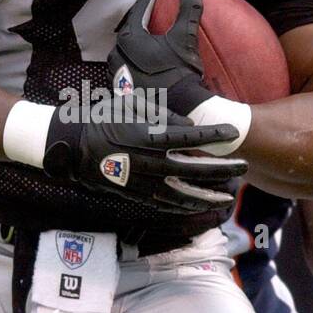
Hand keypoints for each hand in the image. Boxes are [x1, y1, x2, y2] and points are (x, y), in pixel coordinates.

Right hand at [42, 96, 245, 212]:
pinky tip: (199, 205)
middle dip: (222, 169)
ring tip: (227, 195)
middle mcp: (149, 162)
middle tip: (242, 167)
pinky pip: (165, 204)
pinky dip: (185, 205)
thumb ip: (163, 115)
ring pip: (183, 193)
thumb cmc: (101, 119)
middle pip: (194, 169)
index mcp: (149, 136)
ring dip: (208, 194)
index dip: (215, 136)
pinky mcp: (134, 195)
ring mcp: (142, 182)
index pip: (191, 137)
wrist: (70, 146)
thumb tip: (189, 125)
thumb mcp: (131, 106)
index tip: (233, 135)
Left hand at [108, 0, 250, 153]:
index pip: (140, 7)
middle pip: (131, 26)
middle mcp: (117, 52)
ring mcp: (116, 71)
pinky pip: (127, 64)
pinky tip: (150, 59)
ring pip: (127, 46)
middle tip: (159, 12)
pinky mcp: (121, 87)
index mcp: (129, 37)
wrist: (178, 110)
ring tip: (154, 36)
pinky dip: (137, 58)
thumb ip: (188, 10)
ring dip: (139, 39)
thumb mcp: (186, 39)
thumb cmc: (180, 73)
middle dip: (145, 18)